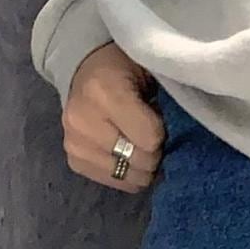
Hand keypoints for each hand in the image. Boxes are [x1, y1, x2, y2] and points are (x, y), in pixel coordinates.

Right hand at [63, 43, 164, 193]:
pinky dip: (127, 172)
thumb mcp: (146, 71)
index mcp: (103, 93)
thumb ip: (161, 105)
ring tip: (137, 143)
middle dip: (153, 151)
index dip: (161, 132)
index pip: (150, 139)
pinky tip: (125, 154)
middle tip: (150, 134)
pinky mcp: (74, 162)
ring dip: (141, 166)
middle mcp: (83, 123)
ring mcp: (75, 145)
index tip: (158, 119)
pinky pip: (116, 182)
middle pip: (140, 162)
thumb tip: (175, 145)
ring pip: (129, 177)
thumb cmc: (122, 66)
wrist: (84, 70)